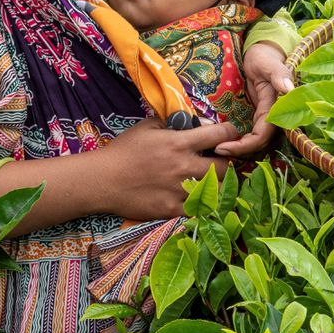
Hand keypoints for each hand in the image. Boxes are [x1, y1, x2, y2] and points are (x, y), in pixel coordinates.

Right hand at [95, 117, 237, 219]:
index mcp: (179, 143)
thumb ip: (173, 122)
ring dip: (217, 185)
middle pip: (226, 167)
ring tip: (208, 182)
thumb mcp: (147, 126)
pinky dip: (200, 203)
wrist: (103, 180)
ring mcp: (179, 191)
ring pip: (217, 191)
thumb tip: (196, 123)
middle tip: (218, 162)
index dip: (231, 133)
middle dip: (226, 162)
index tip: (230, 134)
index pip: (220, 135)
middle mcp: (184, 167)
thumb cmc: (124, 150)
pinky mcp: (171, 210)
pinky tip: (194, 197)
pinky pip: (198, 208)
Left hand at [216, 41, 293, 157]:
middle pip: (258, 144)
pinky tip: (222, 141)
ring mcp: (263, 118)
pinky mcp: (255, 116)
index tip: (224, 147)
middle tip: (217, 150)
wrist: (261, 53)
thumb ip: (278, 74)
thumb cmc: (264, 57)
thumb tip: (288, 88)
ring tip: (217, 148)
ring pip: (253, 142)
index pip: (262, 135)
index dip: (245, 145)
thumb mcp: (268, 63)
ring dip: (238, 148)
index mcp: (276, 108)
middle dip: (239, 151)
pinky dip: (237, 140)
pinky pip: (248, 134)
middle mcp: (271, 117)